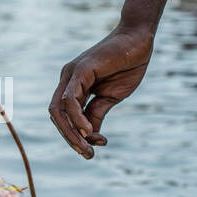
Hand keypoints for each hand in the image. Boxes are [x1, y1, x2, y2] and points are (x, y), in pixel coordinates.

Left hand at [49, 26, 152, 158]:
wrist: (139, 41)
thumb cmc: (126, 66)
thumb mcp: (110, 97)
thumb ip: (96, 114)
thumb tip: (90, 137)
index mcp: (73, 86)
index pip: (63, 117)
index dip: (73, 136)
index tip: (93, 149)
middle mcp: (67, 80)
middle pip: (57, 116)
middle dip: (69, 138)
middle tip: (87, 155)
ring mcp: (71, 73)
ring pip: (60, 110)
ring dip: (72, 132)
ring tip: (89, 147)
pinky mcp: (81, 69)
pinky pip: (70, 99)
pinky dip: (76, 117)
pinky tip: (88, 130)